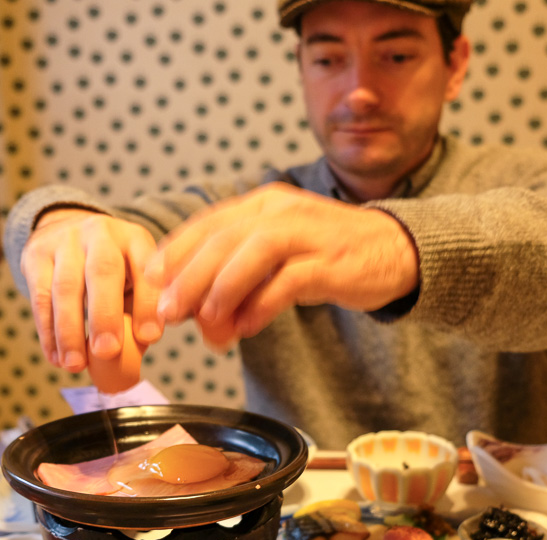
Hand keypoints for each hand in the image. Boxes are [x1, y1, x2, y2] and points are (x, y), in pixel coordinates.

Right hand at [19, 208, 163, 371]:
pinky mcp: (36, 255)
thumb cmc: (113, 268)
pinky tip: (56, 357)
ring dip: (70, 331)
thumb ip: (140, 311)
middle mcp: (101, 233)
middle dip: (105, 316)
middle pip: (103, 271)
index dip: (148, 303)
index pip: (146, 267)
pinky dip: (47, 332)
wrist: (66, 230)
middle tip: (107, 352)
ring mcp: (66, 240)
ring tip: (76, 365)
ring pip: (65, 287)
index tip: (148, 338)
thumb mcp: (134, 278)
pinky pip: (40, 297)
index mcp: (135, 238)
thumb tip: (140, 348)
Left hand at [144, 183, 418, 345]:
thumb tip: (197, 313)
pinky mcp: (330, 262)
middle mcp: (280, 211)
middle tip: (167, 312)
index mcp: (262, 205)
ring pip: (250, 254)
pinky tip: (246, 327)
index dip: (174, 253)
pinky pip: (287, 282)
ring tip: (205, 323)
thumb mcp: (278, 256)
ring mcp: (307, 234)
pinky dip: (261, 306)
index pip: (206, 224)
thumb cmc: (329, 256)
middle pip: (221, 240)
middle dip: (187, 278)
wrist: (396, 250)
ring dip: (221, 291)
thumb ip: (239, 277)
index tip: (150, 282)